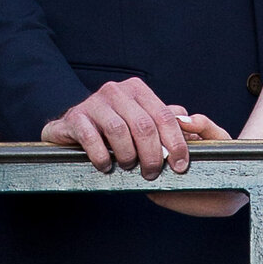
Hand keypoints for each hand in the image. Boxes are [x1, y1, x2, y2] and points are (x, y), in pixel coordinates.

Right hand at [41, 79, 223, 173]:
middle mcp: (116, 91)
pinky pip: (91, 138)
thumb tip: (191, 125)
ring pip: (119, 131)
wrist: (71, 130)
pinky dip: (102, 156)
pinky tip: (106, 166)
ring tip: (129, 167)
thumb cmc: (110, 128)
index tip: (181, 165)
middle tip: (152, 173)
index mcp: (137, 90)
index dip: (176, 143)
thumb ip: (164, 121)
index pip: (164, 116)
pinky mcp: (75, 118)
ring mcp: (93, 103)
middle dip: (152, 155)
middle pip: (143, 125)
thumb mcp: (140, 121)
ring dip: (127, 156)